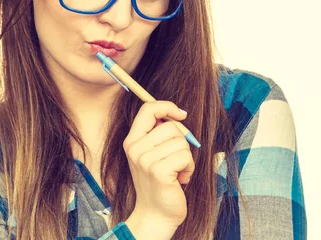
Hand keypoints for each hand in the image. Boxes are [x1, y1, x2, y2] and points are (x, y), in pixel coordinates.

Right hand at [123, 101, 194, 227]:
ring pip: (181, 142)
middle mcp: (135, 148)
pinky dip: (189, 168)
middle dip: (182, 142)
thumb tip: (179, 115)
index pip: (148, 109)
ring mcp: (145, 160)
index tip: (181, 114)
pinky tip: (180, 180)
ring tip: (177, 172)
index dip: (167, 107)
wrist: (155, 214)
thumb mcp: (153, 154)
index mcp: (132, 141)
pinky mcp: (158, 171)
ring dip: (186, 158)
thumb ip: (159, 134)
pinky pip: (185, 156)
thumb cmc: (159, 183)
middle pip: (171, 126)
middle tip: (175, 160)